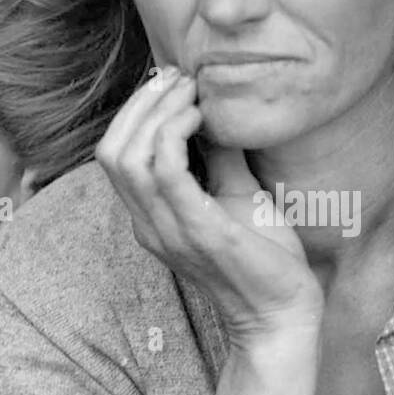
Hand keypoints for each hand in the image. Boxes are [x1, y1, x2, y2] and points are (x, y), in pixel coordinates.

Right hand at [96, 68, 322, 342]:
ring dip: (157, 112)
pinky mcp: (198, 233)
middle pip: (110, 150)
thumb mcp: (236, 195)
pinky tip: (202, 119)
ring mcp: (168, 231)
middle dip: (141, 104)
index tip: (172, 83)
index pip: (114, 154)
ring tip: (191, 93)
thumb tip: (217, 110)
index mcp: (151, 217)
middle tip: (180, 79)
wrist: (283, 315)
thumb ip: (219, 156)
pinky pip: (165, 172)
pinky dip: (176, 134)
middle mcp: (149, 225)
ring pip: (128, 157)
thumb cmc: (263, 258)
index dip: (135, 111)